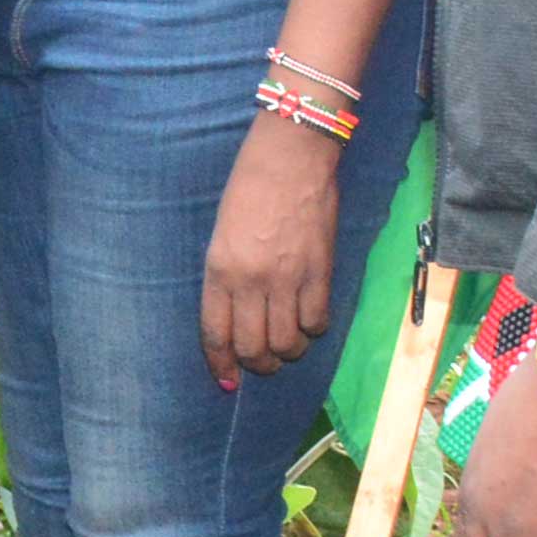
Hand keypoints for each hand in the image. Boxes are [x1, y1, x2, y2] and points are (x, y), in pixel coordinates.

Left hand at [202, 115, 346, 386]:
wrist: (291, 157)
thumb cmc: (249, 187)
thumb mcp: (221, 233)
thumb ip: (227, 276)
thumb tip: (236, 317)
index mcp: (219, 269)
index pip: (216, 333)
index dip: (222, 363)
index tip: (227, 379)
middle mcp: (251, 281)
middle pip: (254, 348)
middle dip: (258, 365)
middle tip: (264, 363)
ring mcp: (288, 279)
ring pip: (288, 343)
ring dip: (288, 352)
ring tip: (289, 343)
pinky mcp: (320, 273)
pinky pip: (318, 322)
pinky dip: (313, 329)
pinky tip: (309, 320)